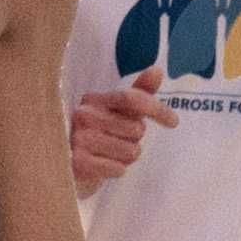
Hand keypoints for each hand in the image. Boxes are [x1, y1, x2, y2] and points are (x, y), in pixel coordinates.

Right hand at [66, 70, 172, 190]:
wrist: (66, 168)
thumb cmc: (98, 137)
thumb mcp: (117, 113)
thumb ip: (138, 94)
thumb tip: (157, 70)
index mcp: (93, 100)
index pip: (132, 98)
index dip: (157, 109)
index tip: (174, 122)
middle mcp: (84, 115)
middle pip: (136, 129)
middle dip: (134, 140)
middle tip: (117, 142)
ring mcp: (79, 139)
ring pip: (131, 151)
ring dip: (126, 157)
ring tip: (109, 155)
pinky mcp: (78, 163)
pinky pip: (119, 168)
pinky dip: (117, 170)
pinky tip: (103, 166)